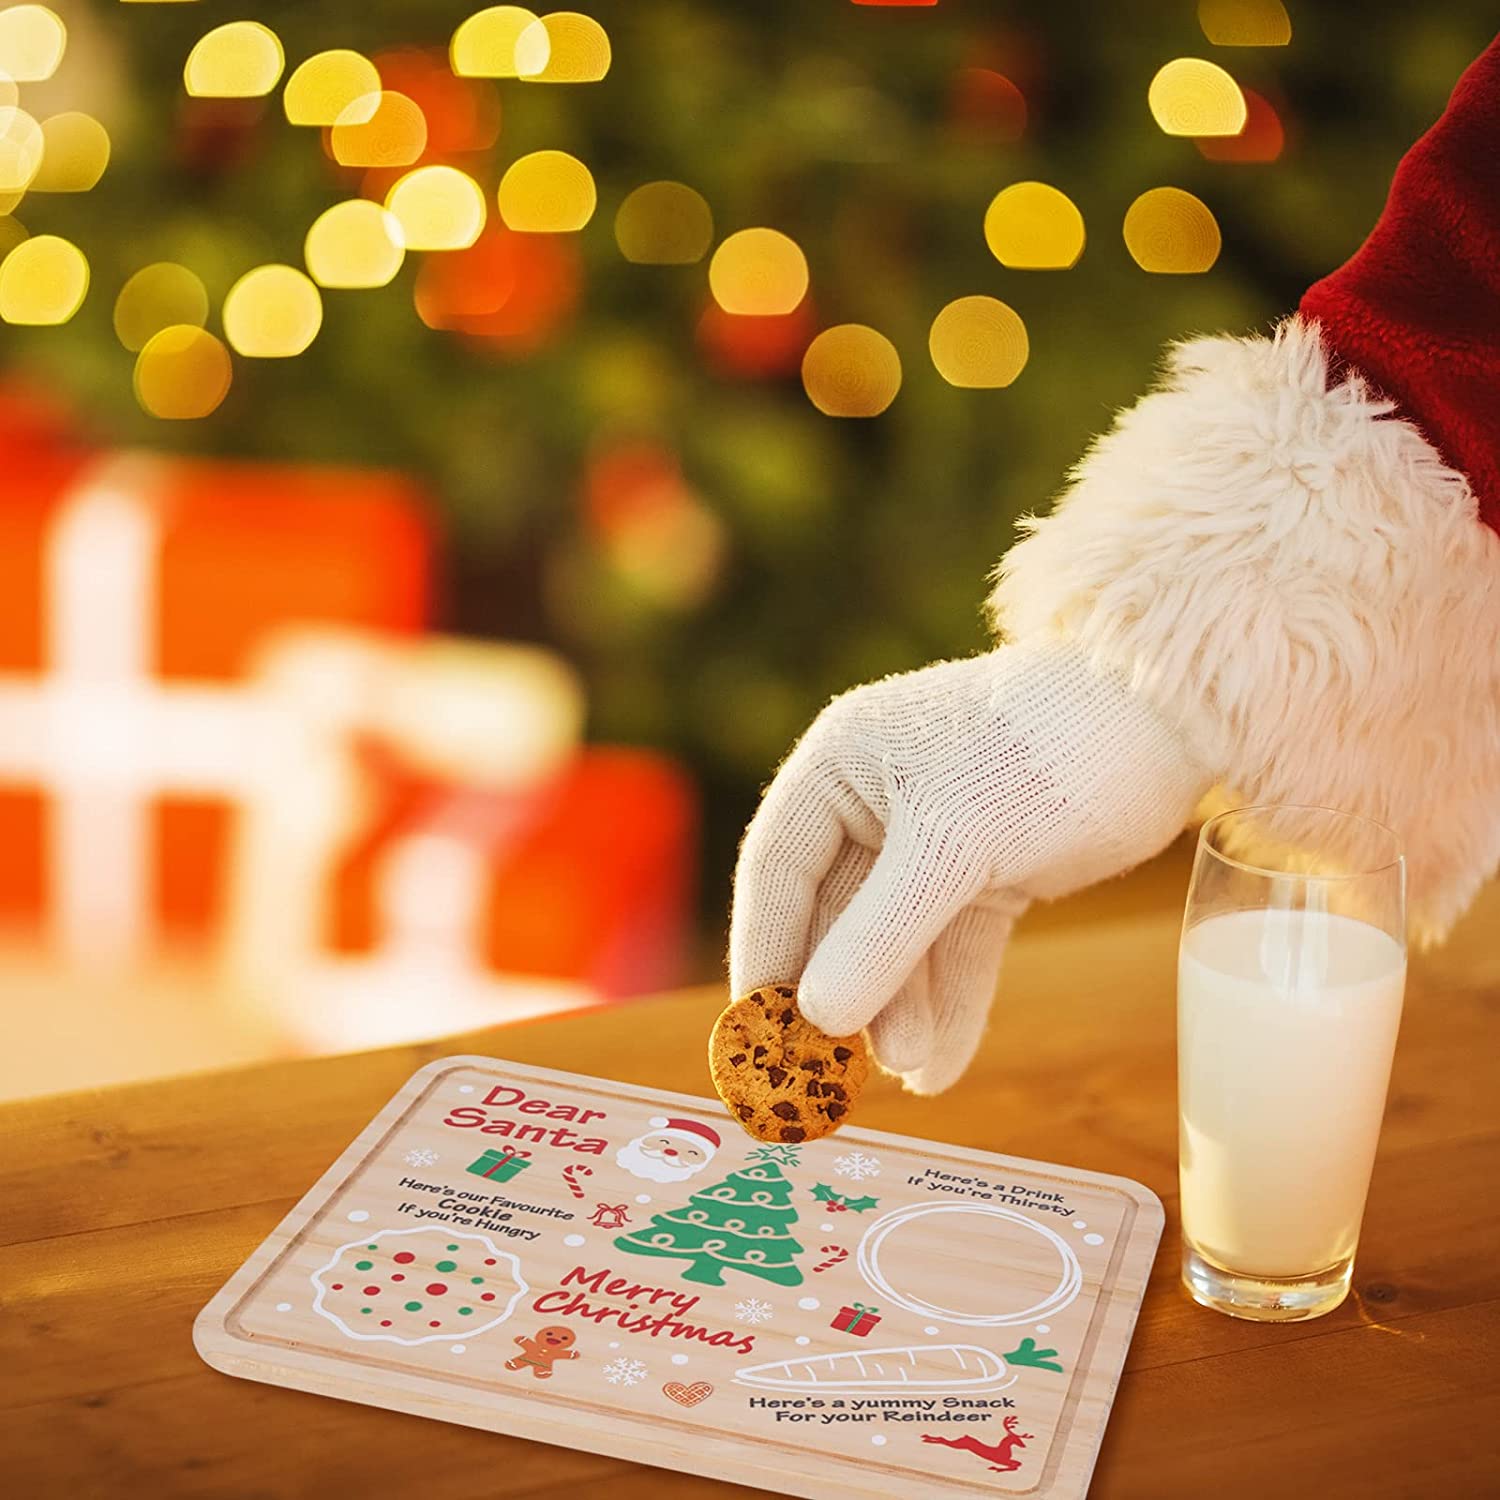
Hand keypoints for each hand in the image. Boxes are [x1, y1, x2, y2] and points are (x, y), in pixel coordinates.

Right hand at [729, 641, 1207, 1092]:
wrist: (1167, 722)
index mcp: (841, 764)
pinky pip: (956, 945)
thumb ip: (880, 934)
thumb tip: (816, 1018)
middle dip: (847, 993)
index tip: (756, 1029)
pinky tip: (943, 1066)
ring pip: (900, 939)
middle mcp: (876, 799)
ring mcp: (935, 837)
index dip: (764, 950)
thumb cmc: (1044, 753)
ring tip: (912, 1073)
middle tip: (837, 1072)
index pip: (777, 868)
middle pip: (838, 914)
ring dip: (902, 1009)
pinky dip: (952, 1001)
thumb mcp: (952, 846)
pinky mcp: (990, 867)